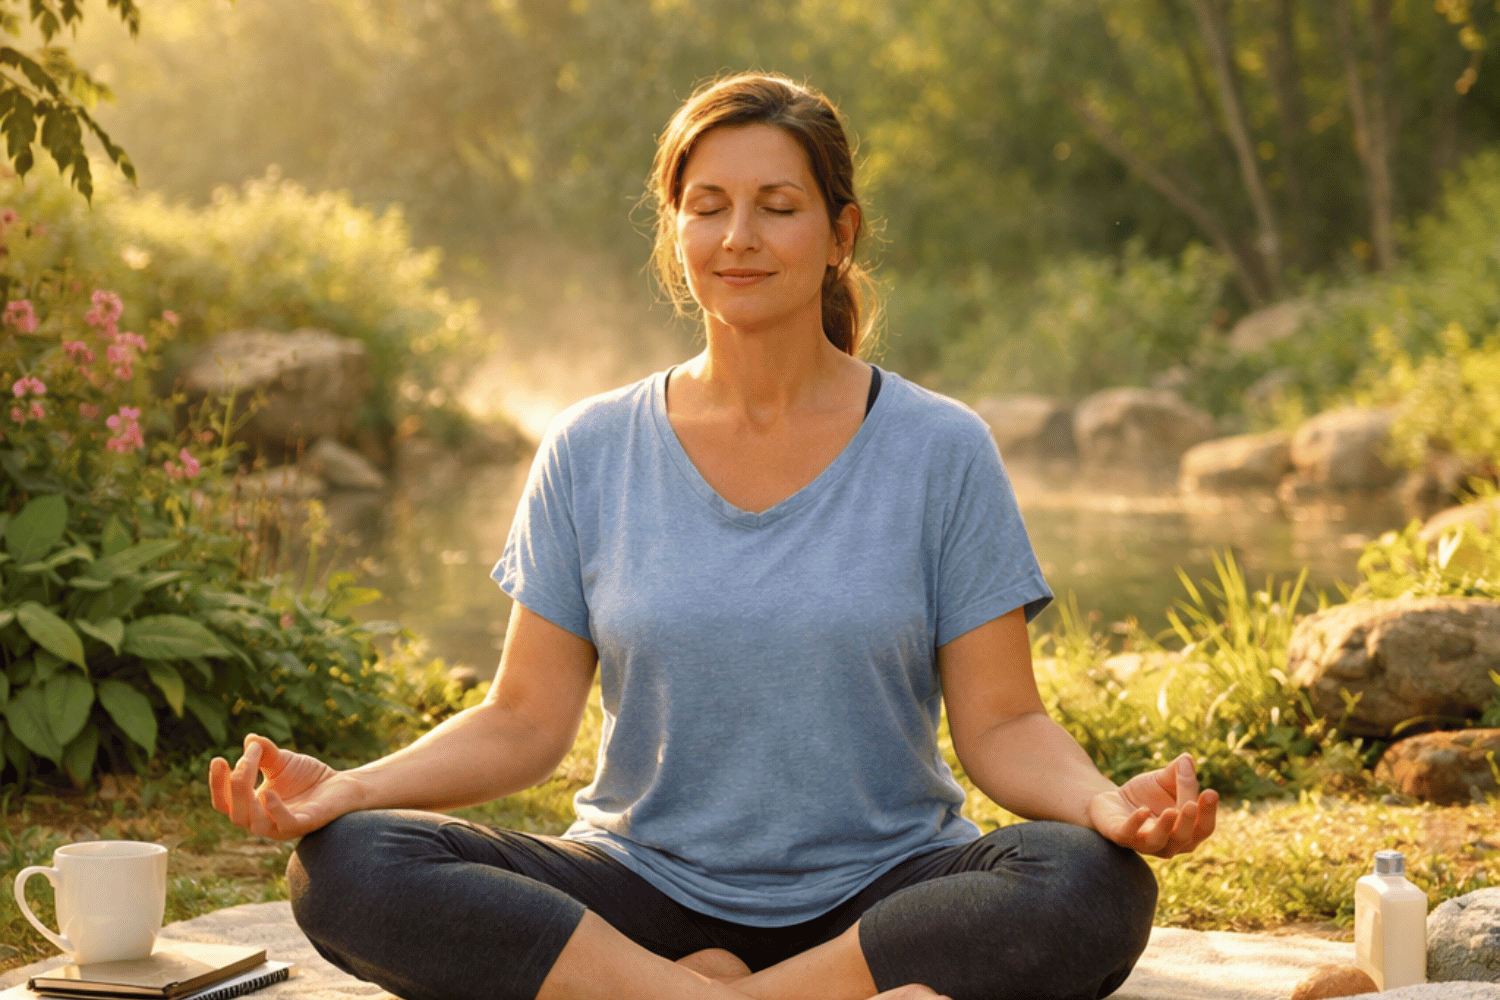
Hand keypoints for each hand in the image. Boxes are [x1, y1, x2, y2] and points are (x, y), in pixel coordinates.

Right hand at [208, 734, 358, 839]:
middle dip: (234, 786)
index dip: (217, 784)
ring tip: (248, 771)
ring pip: (254, 824)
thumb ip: (264, 752)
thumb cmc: (307, 776)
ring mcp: (283, 826)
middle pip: (235, 814)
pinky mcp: (304, 824)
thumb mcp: (281, 761)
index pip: (224, 802)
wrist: (342, 784)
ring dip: (247, 798)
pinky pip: (284, 825)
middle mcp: (263, 821)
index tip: (218, 759)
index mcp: (252, 807)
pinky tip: (268, 793)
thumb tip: (250, 739)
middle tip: (243, 761)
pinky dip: (275, 811)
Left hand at [1088, 753, 1217, 857]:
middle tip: (1192, 804)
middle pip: (1185, 839)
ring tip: (1171, 811)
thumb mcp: (1163, 780)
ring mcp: (1143, 843)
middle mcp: (1168, 844)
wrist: (1112, 801)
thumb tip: (1188, 760)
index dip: (1208, 812)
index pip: (1203, 828)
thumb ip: (1178, 772)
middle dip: (1189, 822)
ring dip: (1165, 827)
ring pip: (1159, 843)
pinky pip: (1128, 834)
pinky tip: (1143, 810)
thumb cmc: (1145, 795)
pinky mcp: (1120, 836)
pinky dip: (1136, 823)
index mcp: (1186, 832)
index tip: (1211, 792)